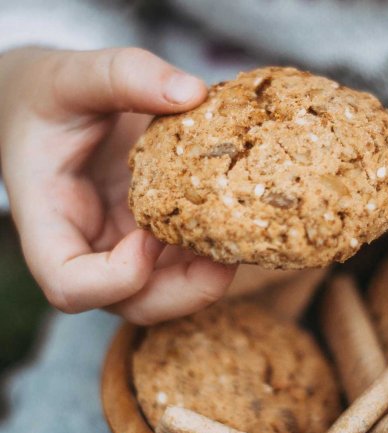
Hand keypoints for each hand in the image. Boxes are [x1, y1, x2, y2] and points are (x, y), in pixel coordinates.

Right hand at [0, 47, 234, 323]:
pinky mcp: (151, 237)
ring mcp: (122, 248)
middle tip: (227, 255)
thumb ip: (122, 75)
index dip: (117, 277)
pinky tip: (237, 220)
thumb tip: (192, 92)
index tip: (149, 234)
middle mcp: (89, 249)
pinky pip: (185, 263)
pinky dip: (214, 252)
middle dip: (185, 292)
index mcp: (50, 224)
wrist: (52, 110)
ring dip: (210, 277)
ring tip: (242, 236)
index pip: (71, 286)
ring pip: (168, 293)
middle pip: (134, 305)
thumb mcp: (71, 76)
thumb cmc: (48, 98)